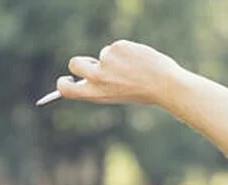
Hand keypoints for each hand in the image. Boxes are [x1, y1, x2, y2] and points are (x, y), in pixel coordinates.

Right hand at [56, 40, 184, 105]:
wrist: (165, 85)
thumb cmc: (143, 93)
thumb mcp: (117, 94)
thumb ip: (100, 85)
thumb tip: (89, 73)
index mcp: (95, 93)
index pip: (66, 89)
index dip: (63, 83)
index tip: (67, 78)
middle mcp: (97, 77)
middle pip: (75, 63)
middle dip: (81, 62)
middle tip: (93, 63)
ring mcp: (106, 60)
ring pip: (104, 54)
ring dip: (115, 58)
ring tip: (134, 68)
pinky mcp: (117, 47)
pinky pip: (118, 47)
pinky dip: (127, 52)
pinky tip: (139, 60)